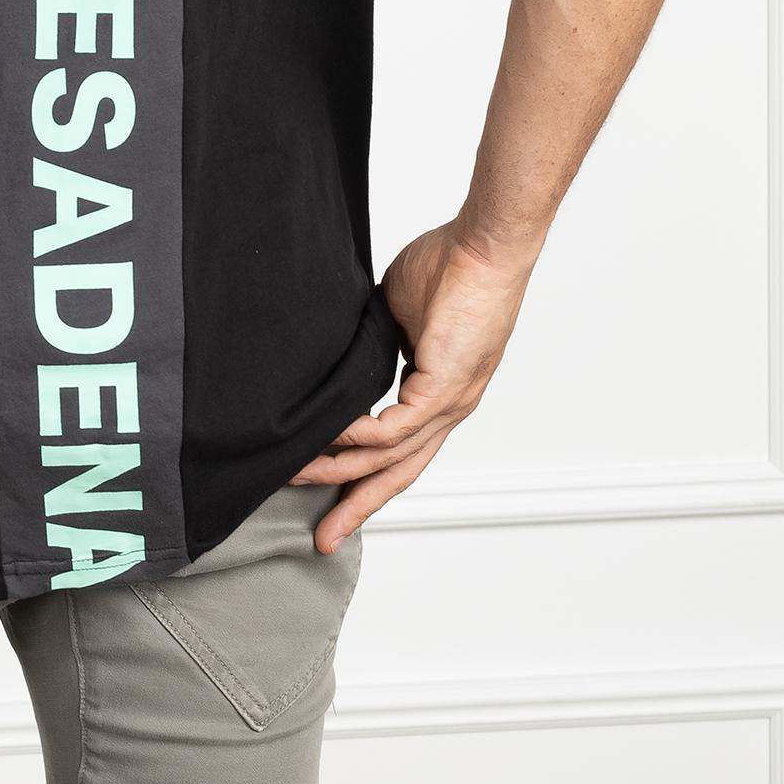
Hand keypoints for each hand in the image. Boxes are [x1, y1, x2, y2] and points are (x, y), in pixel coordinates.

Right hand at [289, 221, 536, 550]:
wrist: (482, 246)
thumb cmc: (450, 265)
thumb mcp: (397, 311)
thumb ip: (374, 342)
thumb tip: (341, 355)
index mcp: (439, 394)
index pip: (400, 452)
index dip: (366, 478)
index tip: (332, 498)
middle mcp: (447, 409)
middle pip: (398, 475)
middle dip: (358, 507)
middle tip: (323, 538)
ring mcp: (448, 402)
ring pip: (391, 459)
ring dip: (344, 474)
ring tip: (300, 479)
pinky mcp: (443, 388)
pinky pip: (393, 429)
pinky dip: (358, 439)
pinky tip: (329, 439)